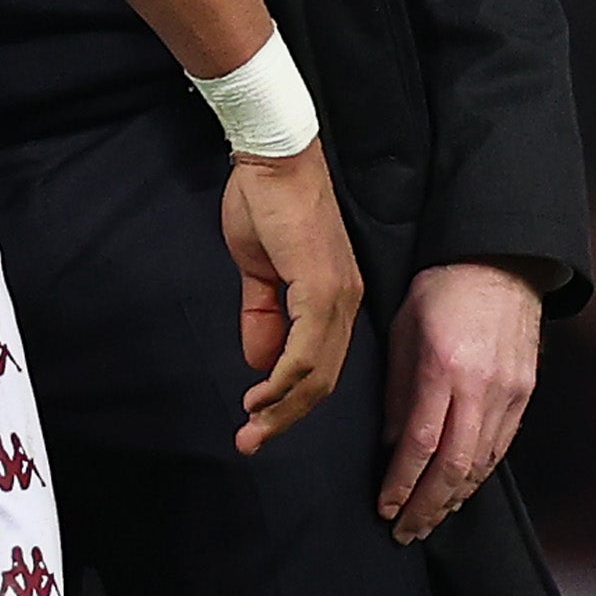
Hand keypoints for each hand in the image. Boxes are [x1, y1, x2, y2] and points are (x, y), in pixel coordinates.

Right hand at [221, 140, 362, 453]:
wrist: (270, 155)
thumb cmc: (263, 200)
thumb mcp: (256, 266)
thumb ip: (260, 314)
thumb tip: (260, 361)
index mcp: (331, 297)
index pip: (320, 364)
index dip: (291, 399)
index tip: (258, 420)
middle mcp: (343, 301)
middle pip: (323, 378)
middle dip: (286, 415)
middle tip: (253, 441)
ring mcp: (335, 295)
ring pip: (318, 371)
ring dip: (284, 405)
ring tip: (253, 426)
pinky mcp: (320, 286)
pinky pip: (307, 347)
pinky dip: (285, 377)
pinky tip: (264, 392)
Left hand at [378, 260, 544, 541]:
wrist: (498, 264)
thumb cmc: (440, 289)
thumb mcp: (403, 329)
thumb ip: (397, 388)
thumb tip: (389, 442)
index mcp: (444, 367)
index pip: (421, 442)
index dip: (402, 482)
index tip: (385, 506)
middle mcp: (481, 388)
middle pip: (455, 466)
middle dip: (428, 506)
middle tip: (404, 531)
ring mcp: (509, 394)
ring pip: (482, 465)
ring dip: (453, 499)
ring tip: (427, 520)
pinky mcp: (525, 395)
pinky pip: (500, 448)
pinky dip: (477, 477)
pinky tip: (458, 492)